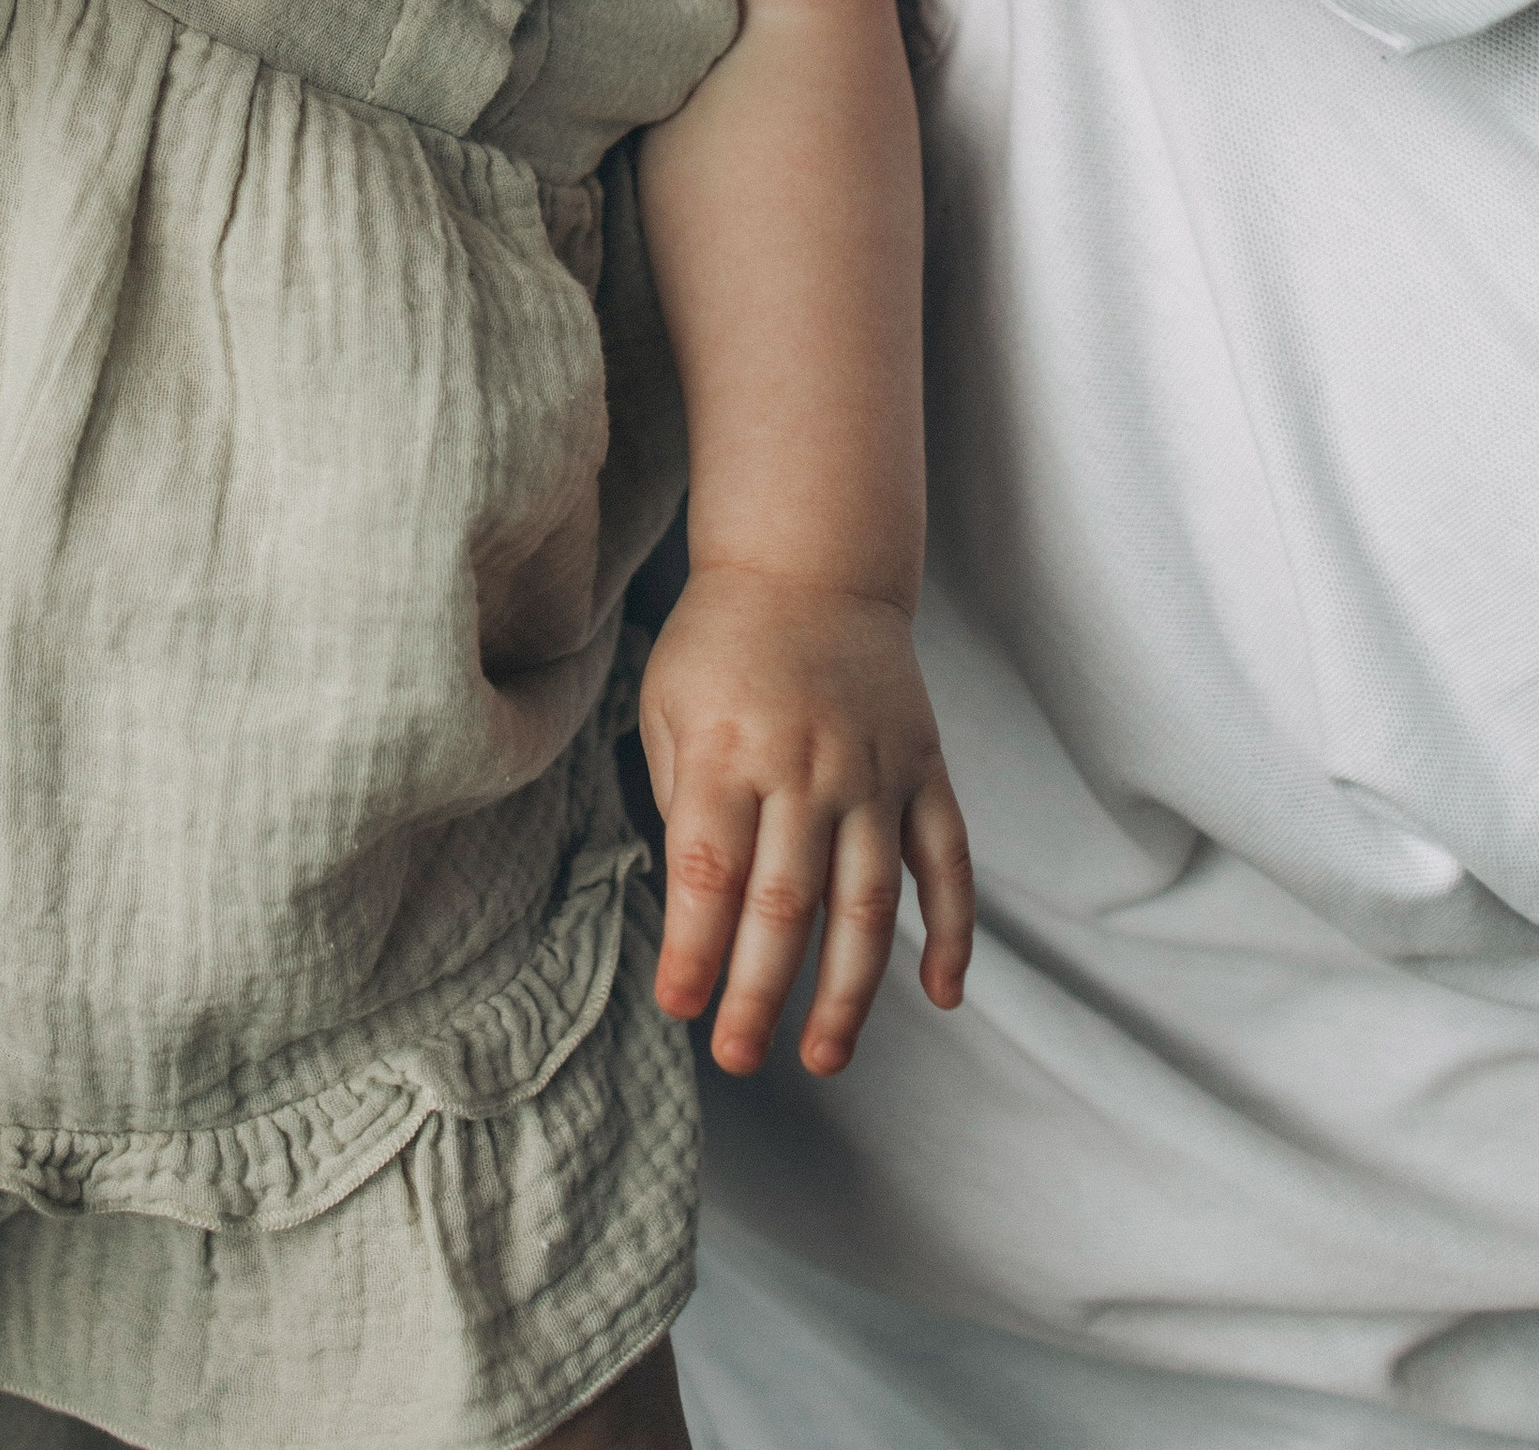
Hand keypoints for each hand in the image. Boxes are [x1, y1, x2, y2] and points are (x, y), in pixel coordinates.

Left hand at [637, 563, 973, 1077]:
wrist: (810, 563)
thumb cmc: (721, 644)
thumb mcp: (669, 707)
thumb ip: (682, 804)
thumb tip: (695, 908)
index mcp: (729, 752)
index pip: (709, 871)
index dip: (695, 950)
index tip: (680, 1008)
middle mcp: (806, 768)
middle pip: (786, 904)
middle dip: (760, 994)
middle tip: (737, 1058)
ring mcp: (874, 772)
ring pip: (868, 902)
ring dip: (848, 991)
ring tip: (824, 1058)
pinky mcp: (925, 769)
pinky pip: (948, 862)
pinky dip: (953, 931)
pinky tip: (941, 995)